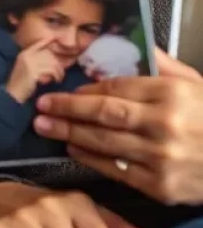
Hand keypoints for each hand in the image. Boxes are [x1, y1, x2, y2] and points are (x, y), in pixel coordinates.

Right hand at [6, 39, 64, 103]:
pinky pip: (50, 71)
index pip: (38, 44)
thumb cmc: (21, 84)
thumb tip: (51, 59)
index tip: (53, 38)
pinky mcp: (33, 72)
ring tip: (58, 79)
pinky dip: (55, 77)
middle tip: (60, 74)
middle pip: (48, 54)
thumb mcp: (26, 68)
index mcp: (24, 54)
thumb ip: (35, 61)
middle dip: (57, 64)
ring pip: (51, 62)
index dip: (46, 41)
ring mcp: (29, 63)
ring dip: (58, 72)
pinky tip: (54, 82)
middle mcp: (26, 56)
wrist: (12, 95)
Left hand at [33, 51, 202, 203]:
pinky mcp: (161, 187)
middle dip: (66, 110)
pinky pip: (116, 170)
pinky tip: (73, 150)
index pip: (116, 87)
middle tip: (40, 106)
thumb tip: (134, 40)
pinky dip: (90, 160)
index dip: (87, 89)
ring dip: (69, 134)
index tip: (66, 90)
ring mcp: (161, 157)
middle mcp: (163, 124)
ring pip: (104, 142)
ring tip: (45, 127)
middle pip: (103, 113)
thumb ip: (163, 64)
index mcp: (170, 94)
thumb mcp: (195, 83)